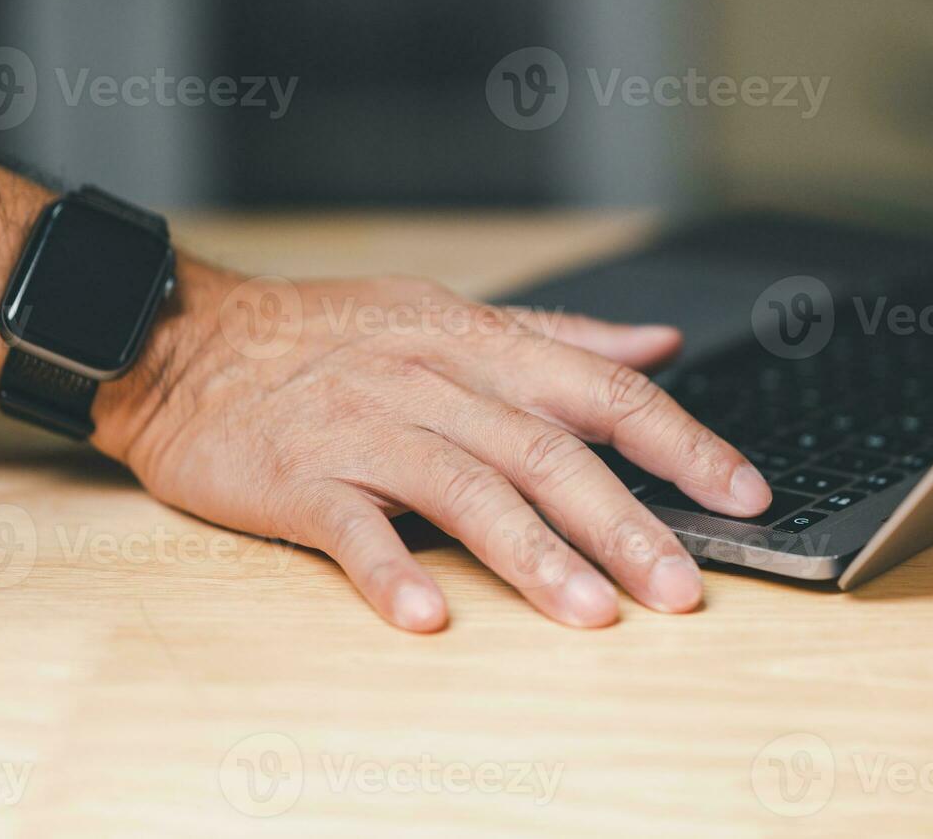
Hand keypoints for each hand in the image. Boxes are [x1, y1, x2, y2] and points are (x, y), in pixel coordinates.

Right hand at [93, 264, 772, 631]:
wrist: (190, 338)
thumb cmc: (330, 334)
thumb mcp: (449, 315)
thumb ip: (559, 340)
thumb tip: (658, 347)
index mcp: (480, 344)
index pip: (603, 391)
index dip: (681, 443)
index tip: (743, 494)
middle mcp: (433, 381)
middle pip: (547, 452)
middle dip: (625, 523)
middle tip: (683, 588)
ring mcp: (365, 428)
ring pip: (465, 489)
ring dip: (533, 555)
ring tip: (592, 614)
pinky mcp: (297, 475)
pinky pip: (350, 525)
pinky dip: (389, 569)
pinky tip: (427, 617)